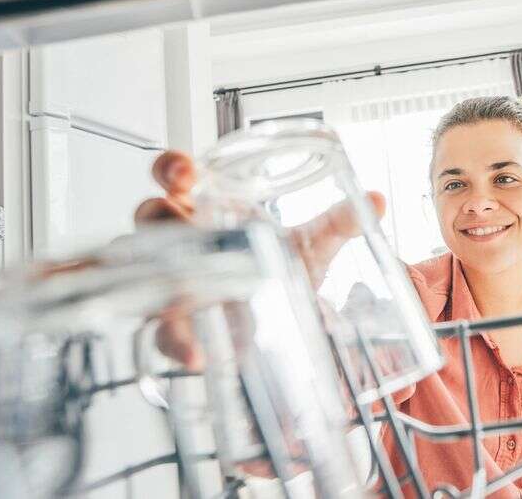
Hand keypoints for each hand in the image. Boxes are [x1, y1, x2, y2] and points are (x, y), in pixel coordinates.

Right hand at [134, 150, 386, 369]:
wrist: (286, 319)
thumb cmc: (281, 265)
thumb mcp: (312, 245)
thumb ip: (338, 222)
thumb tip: (376, 201)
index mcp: (210, 207)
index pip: (178, 178)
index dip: (173, 169)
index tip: (185, 171)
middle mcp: (186, 239)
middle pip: (151, 216)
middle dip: (156, 211)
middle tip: (174, 211)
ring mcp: (178, 280)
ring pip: (145, 270)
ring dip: (156, 275)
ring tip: (183, 286)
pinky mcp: (181, 323)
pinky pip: (164, 329)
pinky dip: (177, 341)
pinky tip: (196, 352)